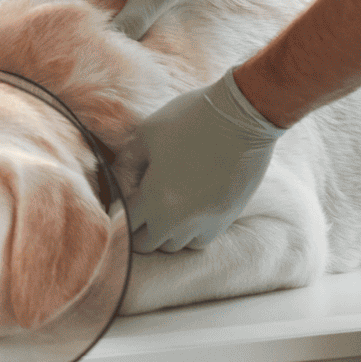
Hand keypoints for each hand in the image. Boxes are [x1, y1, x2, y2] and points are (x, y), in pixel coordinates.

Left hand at [122, 68, 285, 251]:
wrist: (241, 116)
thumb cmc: (191, 118)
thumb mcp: (148, 131)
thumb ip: (128, 160)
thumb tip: (119, 178)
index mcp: (155, 197)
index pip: (124, 224)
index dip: (119, 213)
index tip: (122, 202)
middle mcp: (178, 219)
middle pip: (147, 243)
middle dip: (138, 229)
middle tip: (139, 209)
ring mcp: (205, 222)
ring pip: (175, 245)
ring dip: (164, 232)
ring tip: (164, 209)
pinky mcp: (226, 218)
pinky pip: (200, 240)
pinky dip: (190, 232)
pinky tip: (189, 212)